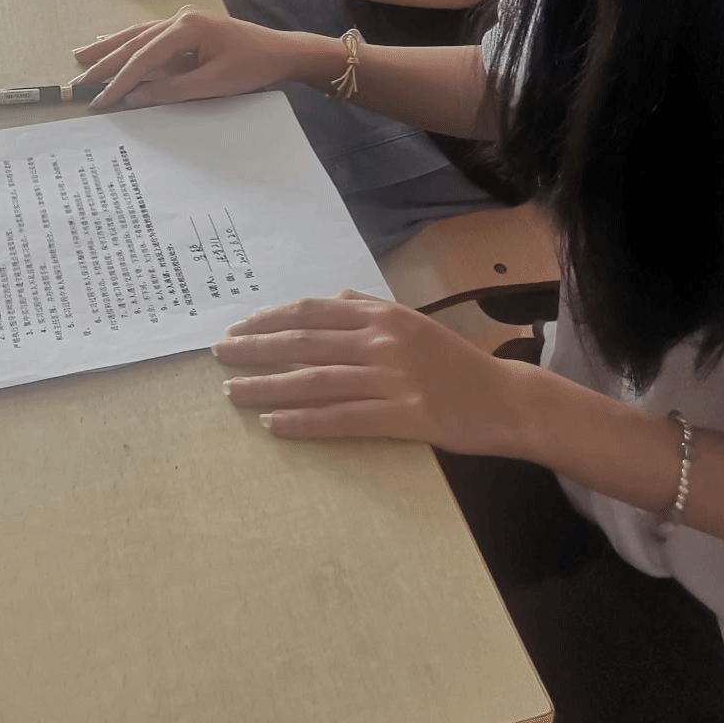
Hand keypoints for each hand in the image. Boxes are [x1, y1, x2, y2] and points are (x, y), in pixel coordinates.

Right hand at [72, 5, 325, 107]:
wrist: (280, 52)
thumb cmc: (251, 66)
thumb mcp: (211, 84)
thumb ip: (170, 90)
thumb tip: (134, 98)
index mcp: (186, 27)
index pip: (143, 57)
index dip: (119, 81)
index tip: (100, 99)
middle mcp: (180, 17)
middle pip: (134, 41)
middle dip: (105, 61)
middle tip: (79, 80)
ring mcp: (183, 19)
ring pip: (138, 34)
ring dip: (111, 47)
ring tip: (82, 56)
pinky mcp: (187, 26)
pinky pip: (150, 35)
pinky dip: (130, 43)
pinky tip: (113, 46)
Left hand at [213, 292, 536, 450]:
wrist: (504, 398)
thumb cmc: (453, 362)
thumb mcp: (413, 322)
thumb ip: (371, 309)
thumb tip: (334, 297)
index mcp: (382, 314)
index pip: (313, 311)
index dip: (271, 319)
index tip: (239, 327)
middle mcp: (383, 340)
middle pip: (305, 343)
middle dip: (256, 348)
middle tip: (219, 355)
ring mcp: (393, 379)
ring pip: (316, 381)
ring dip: (267, 386)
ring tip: (232, 393)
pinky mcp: (404, 417)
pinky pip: (343, 419)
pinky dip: (305, 422)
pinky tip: (275, 424)